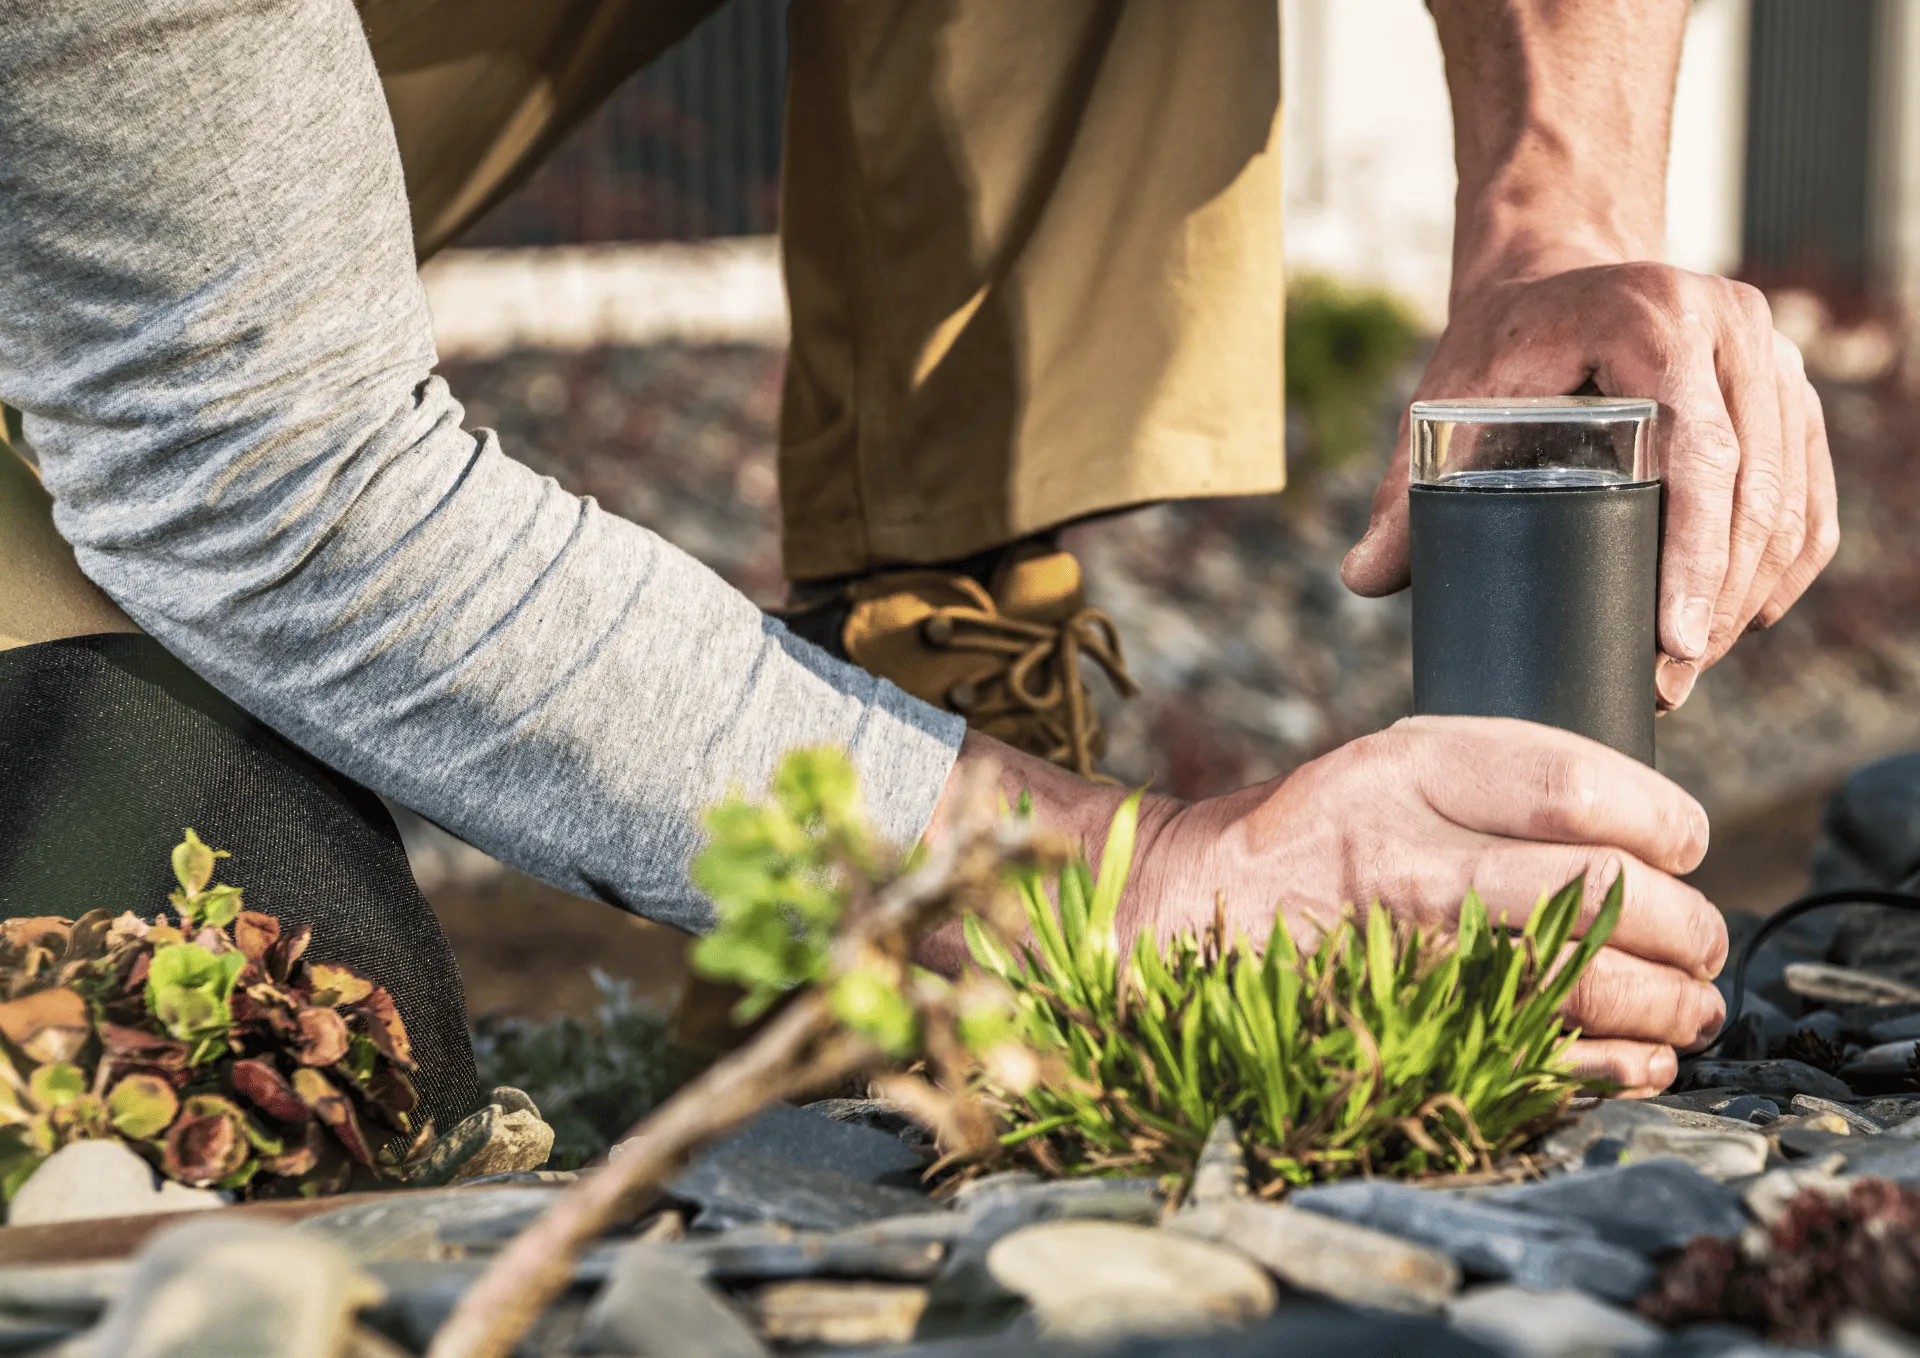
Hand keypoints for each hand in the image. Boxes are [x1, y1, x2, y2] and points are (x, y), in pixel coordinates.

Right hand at [1115, 716, 1724, 1094]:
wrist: (1192, 909)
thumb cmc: (1313, 834)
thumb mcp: (1387, 762)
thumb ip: (1497, 776)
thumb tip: (1642, 823)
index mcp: (1405, 772)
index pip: (1576, 787)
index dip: (1663, 819)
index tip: (1684, 842)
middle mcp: (1406, 857)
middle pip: (1598, 888)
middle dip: (1685, 922)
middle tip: (1702, 936)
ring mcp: (1403, 952)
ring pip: (1584, 981)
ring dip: (1669, 1002)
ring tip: (1689, 1003)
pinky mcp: (1400, 1027)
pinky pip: (1540, 1060)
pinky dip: (1615, 1068)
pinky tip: (1641, 1058)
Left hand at [1343, 262, 1839, 709]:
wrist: (1556, 278)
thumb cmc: (1500, 343)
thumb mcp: (1448, 398)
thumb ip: (1407, 487)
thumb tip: (1363, 579)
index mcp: (1656, 319)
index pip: (1699, 453)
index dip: (1695, 556)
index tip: (1674, 641)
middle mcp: (1733, 327)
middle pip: (1757, 487)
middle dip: (1721, 597)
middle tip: (1675, 678)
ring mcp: (1773, 356)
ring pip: (1792, 495)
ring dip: (1753, 590)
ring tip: (1697, 664)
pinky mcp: (1790, 388)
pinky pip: (1810, 487)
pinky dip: (1787, 558)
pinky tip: (1748, 616)